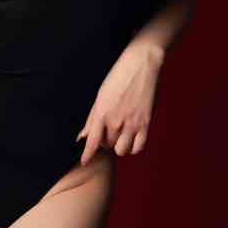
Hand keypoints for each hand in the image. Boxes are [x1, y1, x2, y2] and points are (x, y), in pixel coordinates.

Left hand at [75, 42, 164, 162]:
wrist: (141, 64)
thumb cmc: (118, 77)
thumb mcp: (101, 95)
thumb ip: (92, 118)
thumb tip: (82, 136)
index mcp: (102, 112)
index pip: (92, 141)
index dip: (87, 154)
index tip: (84, 162)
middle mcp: (116, 120)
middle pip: (107, 145)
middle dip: (105, 142)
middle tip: (109, 131)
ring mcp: (131, 123)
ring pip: (122, 150)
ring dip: (119, 146)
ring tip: (120, 136)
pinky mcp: (145, 123)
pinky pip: (138, 147)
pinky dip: (134, 147)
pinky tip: (132, 139)